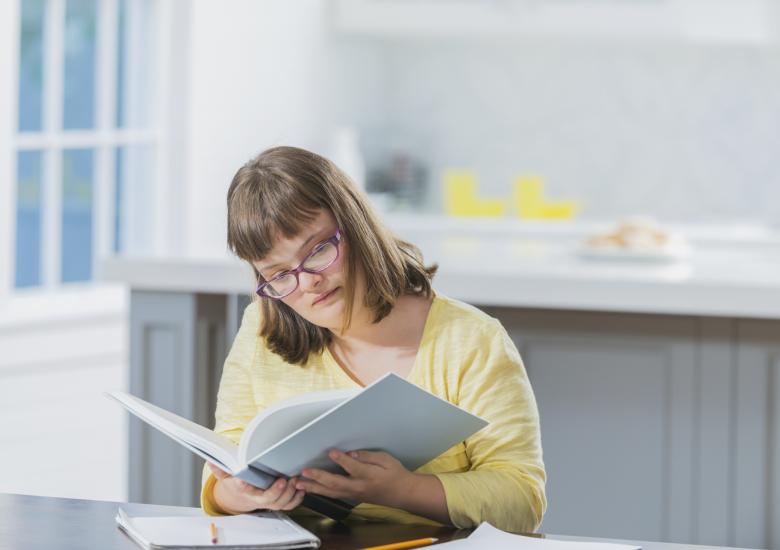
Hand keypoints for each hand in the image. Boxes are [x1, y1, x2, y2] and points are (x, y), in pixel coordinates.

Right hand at [207, 463, 304, 513]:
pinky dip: (297, 499)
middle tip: (282, 480)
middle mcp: (257, 498)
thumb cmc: (235, 483)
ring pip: (280, 504)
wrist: (241, 496)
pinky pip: (289, 505)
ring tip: (295, 481)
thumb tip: (211, 460)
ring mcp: (269, 501)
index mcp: (244, 490)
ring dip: (289, 494)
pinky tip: (301, 488)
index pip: (243, 489)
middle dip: (275, 492)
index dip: (243, 487)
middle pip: (266, 500)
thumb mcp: (226, 475)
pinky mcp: (278, 501)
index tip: (243, 482)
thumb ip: (221, 468)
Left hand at [295, 449, 416, 508]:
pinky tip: (311, 488)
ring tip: (299, 484)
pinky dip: (321, 491)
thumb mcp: (386, 460)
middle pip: (336, 483)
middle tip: (304, 472)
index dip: (341, 459)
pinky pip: (333, 495)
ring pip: (331, 492)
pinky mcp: (352, 497)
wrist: (402, 493)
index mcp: (369, 475)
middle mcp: (359, 487)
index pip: (353, 467)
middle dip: (318, 477)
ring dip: (314, 488)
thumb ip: (368, 456)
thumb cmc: (395, 474)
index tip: (331, 452)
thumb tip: (352, 454)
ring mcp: (354, 494)